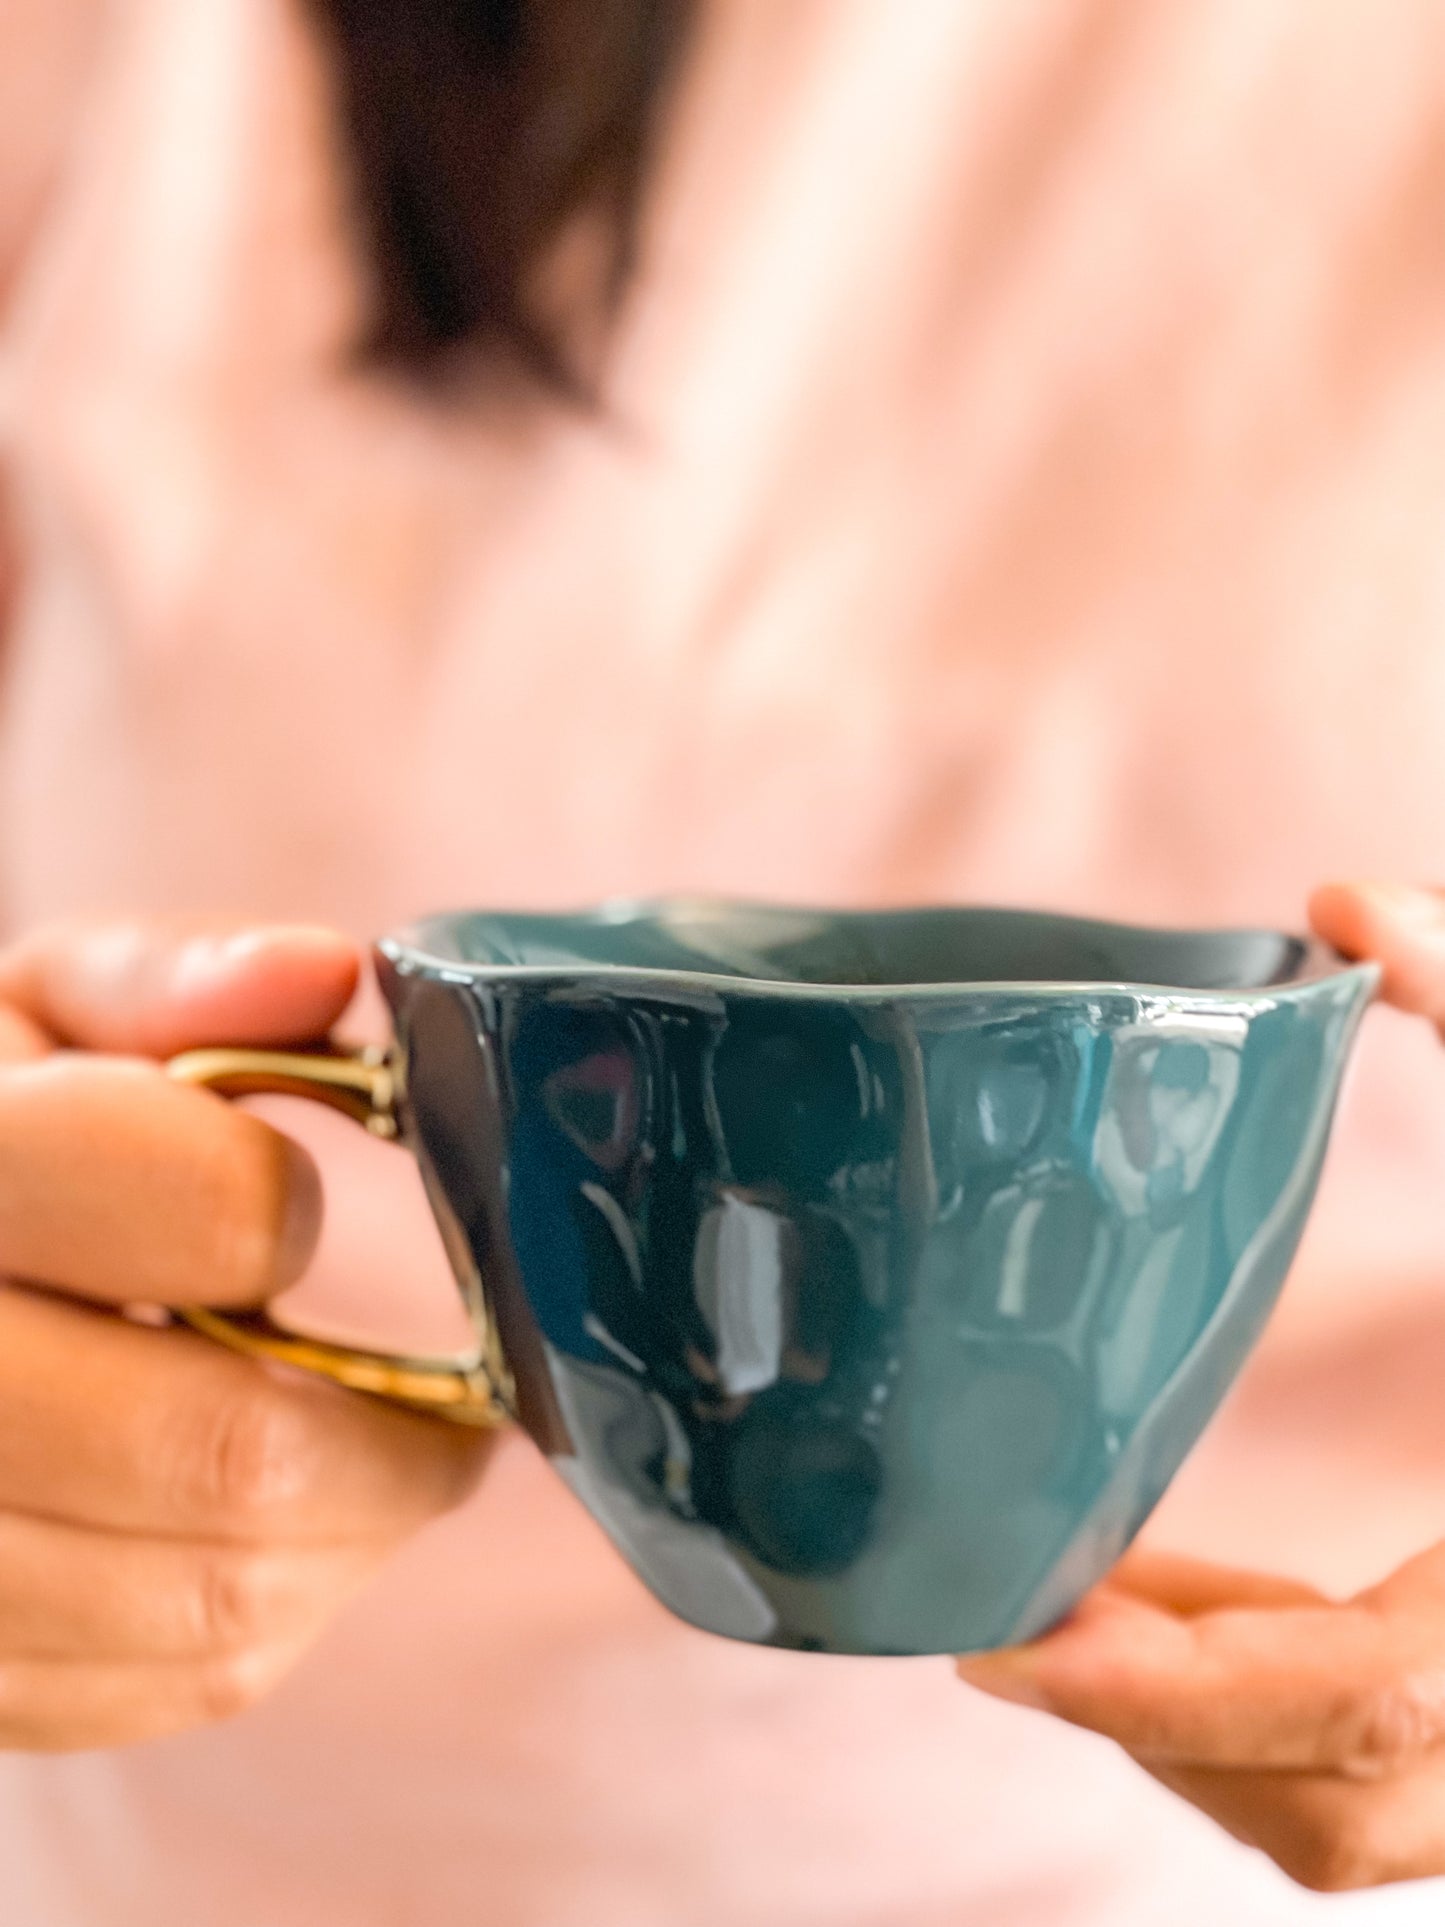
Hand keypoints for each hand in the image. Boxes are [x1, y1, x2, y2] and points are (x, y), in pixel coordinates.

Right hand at [0, 919, 489, 1750]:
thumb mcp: (37, 1012)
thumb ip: (173, 979)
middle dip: (391, 1439)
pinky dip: (263, 1617)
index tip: (290, 1212)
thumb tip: (328, 972)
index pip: (199, 1214)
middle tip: (463, 1407)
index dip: (272, 1211)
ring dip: (350, 1537)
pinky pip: (159, 1687)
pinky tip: (268, 1538)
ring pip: (208, 1600)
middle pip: (219, 1453)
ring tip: (380, 1468)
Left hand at [960, 881, 1444, 1891]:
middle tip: (1002, 1619)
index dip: (1179, 1693)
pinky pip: (1375, 1786)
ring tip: (1072, 1610)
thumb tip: (1339, 896)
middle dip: (1153, 1734)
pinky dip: (1258, 1729)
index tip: (1011, 1649)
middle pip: (1332, 1811)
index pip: (1366, 1697)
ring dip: (1194, 1743)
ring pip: (1348, 1828)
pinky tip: (1175, 1606)